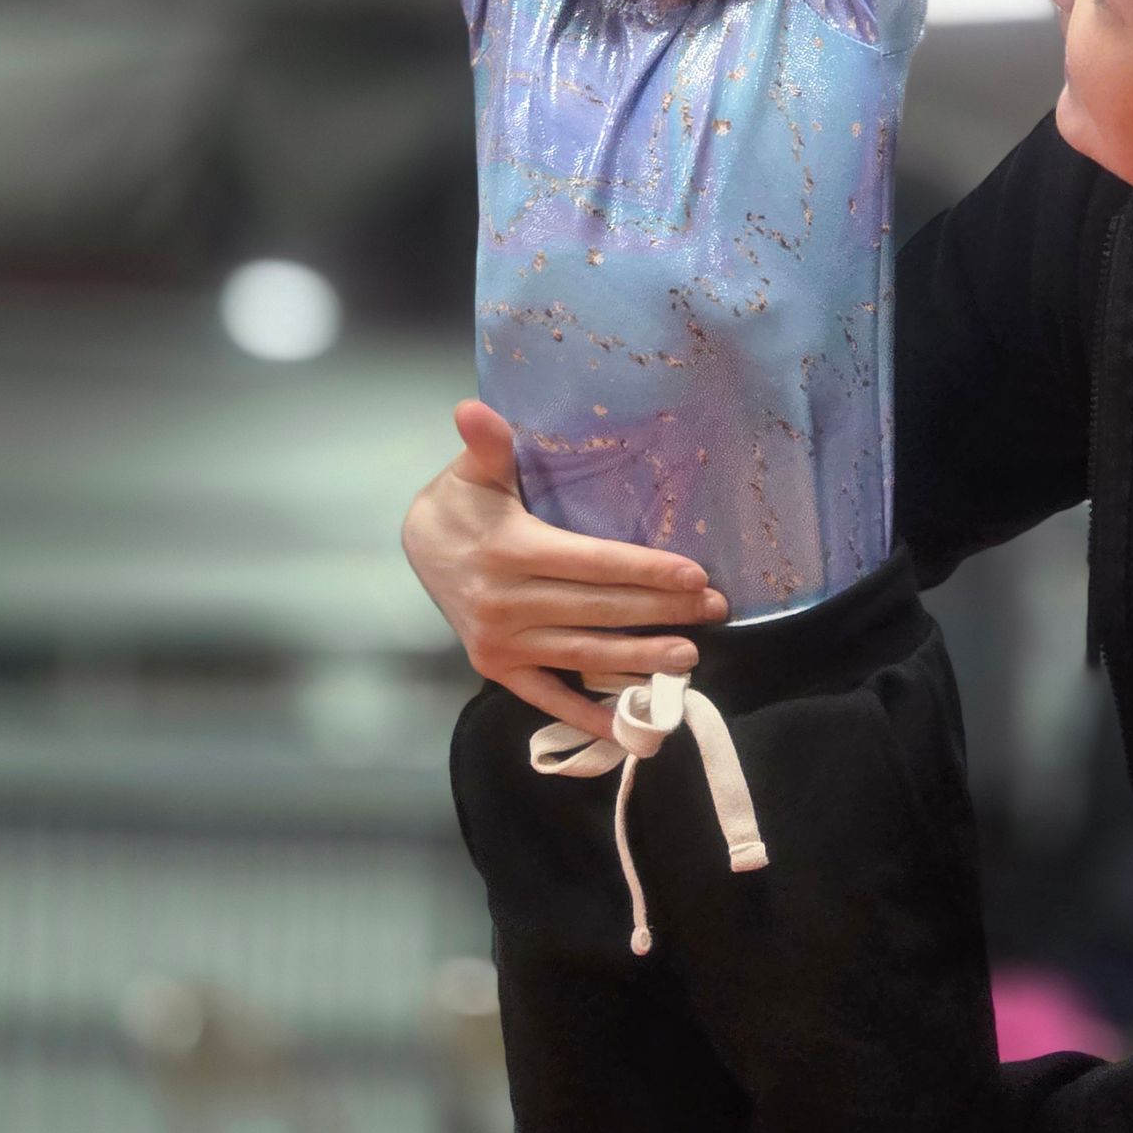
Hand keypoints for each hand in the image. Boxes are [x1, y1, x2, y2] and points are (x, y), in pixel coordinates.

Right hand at [400, 401, 729, 740]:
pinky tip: (630, 725)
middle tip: (714, 610)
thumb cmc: (463, 503)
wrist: (418, 547)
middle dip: (662, 611)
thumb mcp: (476, 470)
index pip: (593, 564)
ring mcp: (502, 643)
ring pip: (584, 654)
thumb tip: (472, 408)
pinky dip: (588, 714)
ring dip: (639, 660)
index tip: (696, 575)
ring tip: (689, 659)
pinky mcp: (498, 668)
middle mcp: (507, 603)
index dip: (646, 570)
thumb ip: (489, 444)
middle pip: (600, 611)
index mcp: (511, 551)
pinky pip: (549, 696)